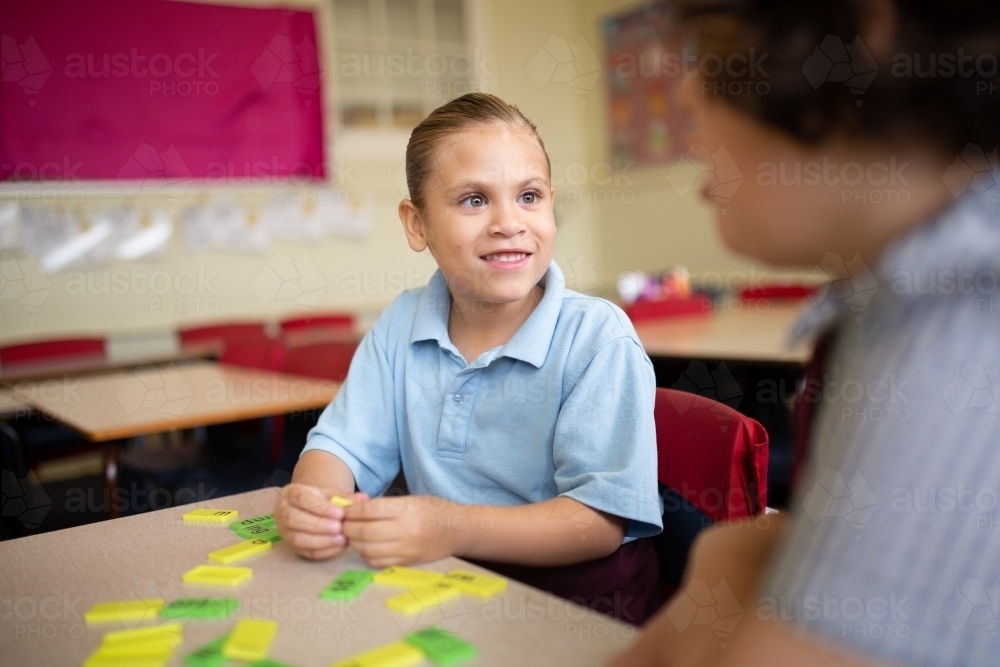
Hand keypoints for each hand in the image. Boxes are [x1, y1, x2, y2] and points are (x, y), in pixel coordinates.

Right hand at [274, 483, 367, 559]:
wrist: (309, 510)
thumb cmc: (321, 500)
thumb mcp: (331, 494)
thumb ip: (345, 497)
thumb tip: (363, 498)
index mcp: (290, 493)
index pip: (302, 499)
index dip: (321, 508)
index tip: (340, 513)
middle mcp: (282, 512)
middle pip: (295, 520)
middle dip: (319, 525)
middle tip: (340, 528)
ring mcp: (284, 531)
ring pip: (297, 538)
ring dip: (321, 540)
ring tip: (342, 539)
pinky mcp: (291, 547)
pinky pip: (305, 552)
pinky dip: (323, 551)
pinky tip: (339, 547)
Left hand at [342, 495, 457, 566]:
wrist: (459, 530)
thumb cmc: (434, 510)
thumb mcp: (411, 500)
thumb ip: (384, 505)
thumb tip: (354, 509)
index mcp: (407, 510)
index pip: (370, 510)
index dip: (352, 510)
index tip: (344, 509)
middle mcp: (407, 531)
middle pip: (365, 531)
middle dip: (348, 527)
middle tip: (342, 524)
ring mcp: (407, 550)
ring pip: (368, 549)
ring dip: (354, 542)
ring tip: (352, 535)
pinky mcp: (407, 563)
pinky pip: (378, 562)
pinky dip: (366, 555)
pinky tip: (366, 547)